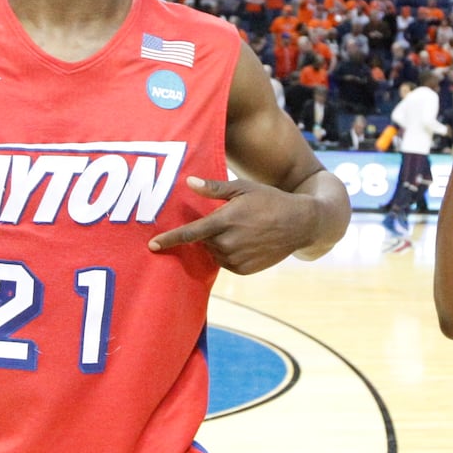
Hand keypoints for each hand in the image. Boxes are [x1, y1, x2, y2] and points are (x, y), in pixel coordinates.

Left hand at [149, 175, 319, 274]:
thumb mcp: (243, 188)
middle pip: (201, 242)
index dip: (169, 239)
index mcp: (225, 221)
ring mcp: (237, 259)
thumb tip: (189, 183)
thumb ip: (214, 188)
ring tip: (238, 230)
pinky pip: (225, 262)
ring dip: (216, 243)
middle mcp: (229, 243)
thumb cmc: (270, 200)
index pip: (190, 233)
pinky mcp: (244, 270)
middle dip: (205, 233)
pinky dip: (228, 253)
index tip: (152, 245)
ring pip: (212, 253)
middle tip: (224, 221)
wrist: (300, 224)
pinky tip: (245, 241)